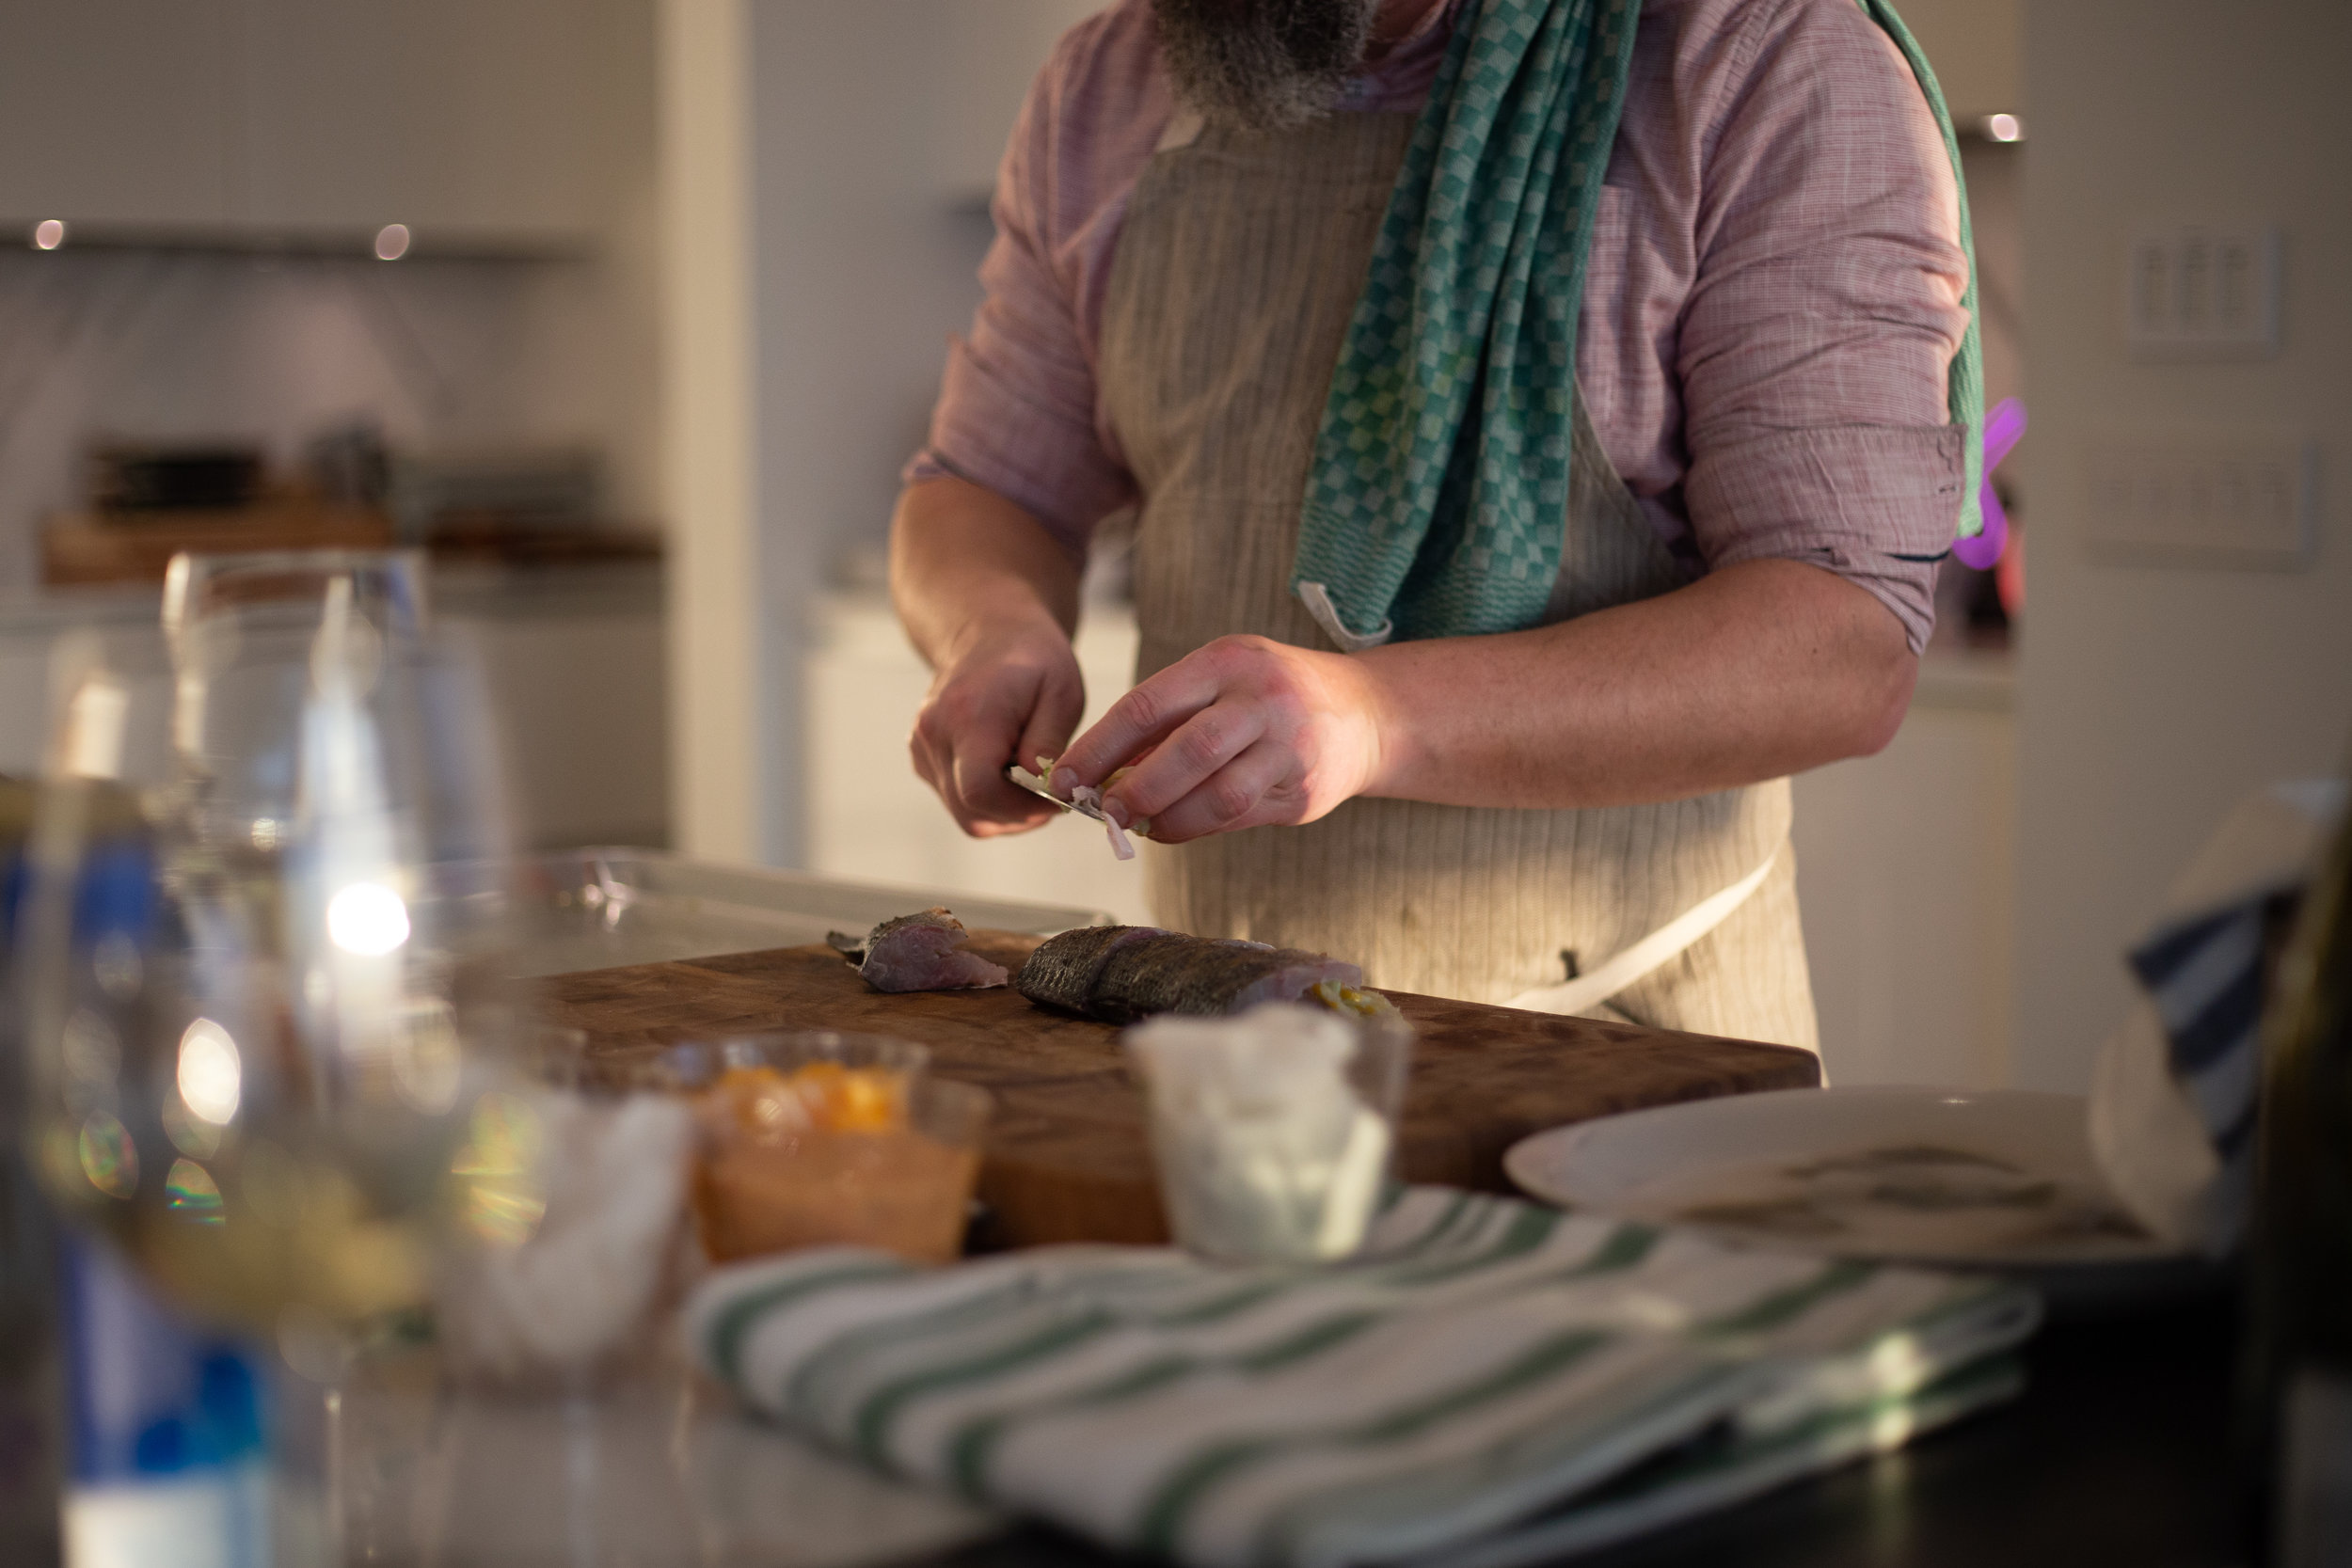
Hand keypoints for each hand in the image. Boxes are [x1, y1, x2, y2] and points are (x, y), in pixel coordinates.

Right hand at [909, 617, 1085, 836]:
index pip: (980, 790)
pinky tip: (1012, 777)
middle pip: (972, 810)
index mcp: (968, 715)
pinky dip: (989, 803)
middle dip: (1019, 815)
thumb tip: (1041, 786)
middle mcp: (934, 733)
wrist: (990, 634)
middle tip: (1053, 798)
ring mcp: (922, 747)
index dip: (1022, 808)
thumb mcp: (1061, 691)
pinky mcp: (922, 758)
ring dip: (1006, 813)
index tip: (1057, 799)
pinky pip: (957, 802)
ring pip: (965, 814)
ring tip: (1035, 785)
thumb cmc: (1033, 661)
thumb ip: (1049, 740)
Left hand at [1053, 634, 1384, 842]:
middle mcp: (1262, 700)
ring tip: (1139, 825)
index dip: (1098, 748)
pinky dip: (1195, 827)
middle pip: (1187, 752)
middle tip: (1102, 812)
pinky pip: (1238, 818)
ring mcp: (1289, 747)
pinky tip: (1173, 827)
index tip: (1063, 778)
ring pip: (1216, 796)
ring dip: (1166, 819)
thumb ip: (1169, 718)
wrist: (1367, 712)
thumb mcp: (1223, 678)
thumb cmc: (1271, 694)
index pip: (1147, 705)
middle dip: (1133, 790)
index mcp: (1228, 661)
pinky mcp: (1303, 792)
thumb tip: (1099, 771)